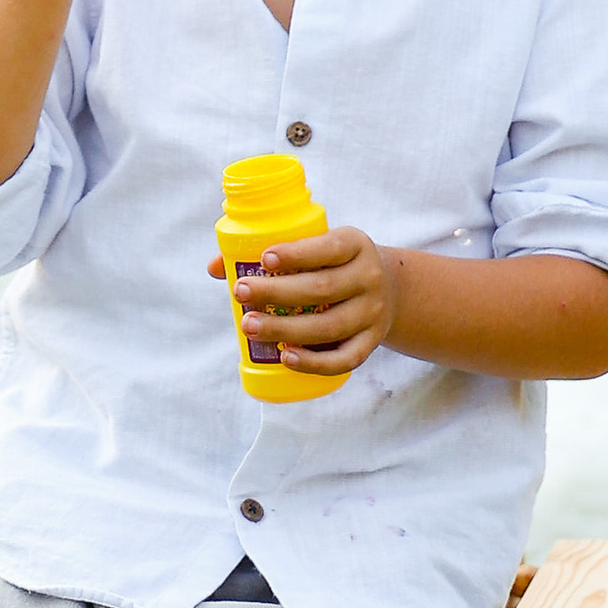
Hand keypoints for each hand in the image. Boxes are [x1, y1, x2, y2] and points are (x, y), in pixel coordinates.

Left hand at [207, 221, 397, 374]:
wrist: (391, 289)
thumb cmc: (335, 264)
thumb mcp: (318, 246)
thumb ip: (273, 252)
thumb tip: (216, 267)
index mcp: (355, 245)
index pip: (328, 248)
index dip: (296, 254)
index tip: (264, 259)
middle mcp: (369, 278)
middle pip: (322, 289)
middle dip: (277, 293)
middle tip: (241, 293)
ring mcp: (372, 314)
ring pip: (329, 327)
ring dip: (286, 329)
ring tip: (249, 326)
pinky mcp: (371, 343)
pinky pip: (345, 359)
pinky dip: (315, 362)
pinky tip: (286, 357)